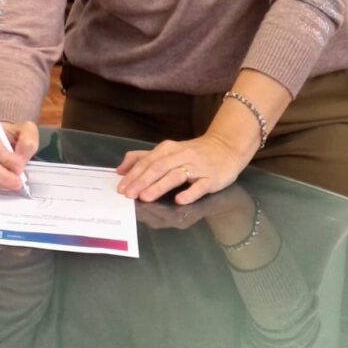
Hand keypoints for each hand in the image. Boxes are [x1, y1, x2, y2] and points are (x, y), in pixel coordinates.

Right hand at [0, 116, 38, 192]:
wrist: (1, 138)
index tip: (19, 166)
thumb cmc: (9, 134)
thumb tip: (21, 154)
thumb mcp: (25, 130)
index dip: (6, 159)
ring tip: (11, 182)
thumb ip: (28, 140)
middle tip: (16, 181)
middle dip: (2, 175)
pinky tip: (1, 180)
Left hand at [116, 130, 251, 204]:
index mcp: (168, 149)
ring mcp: (197, 167)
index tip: (121, 188)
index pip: (147, 161)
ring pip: (176, 176)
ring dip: (159, 186)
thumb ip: (143, 158)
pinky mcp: (212, 178)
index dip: (133, 175)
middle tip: (129, 195)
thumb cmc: (193, 152)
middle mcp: (181, 156)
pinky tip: (179, 201)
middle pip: (158, 168)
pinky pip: (200, 186)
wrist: (226, 147)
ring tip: (145, 197)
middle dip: (142, 181)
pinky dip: (190, 193)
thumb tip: (120, 169)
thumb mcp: (167, 151)